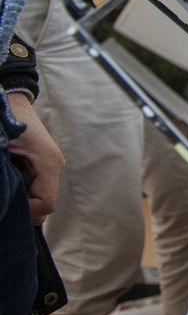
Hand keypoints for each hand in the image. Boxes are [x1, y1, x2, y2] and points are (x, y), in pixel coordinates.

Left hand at [7, 93, 64, 224]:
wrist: (11, 101)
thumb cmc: (5, 120)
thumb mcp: (2, 148)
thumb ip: (5, 177)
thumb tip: (3, 199)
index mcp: (48, 163)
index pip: (46, 204)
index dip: (27, 212)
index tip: (6, 207)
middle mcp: (54, 167)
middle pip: (45, 206)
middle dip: (24, 210)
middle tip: (4, 203)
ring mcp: (51, 167)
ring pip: (41, 199)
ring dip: (22, 202)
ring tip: (5, 192)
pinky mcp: (43, 166)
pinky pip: (37, 190)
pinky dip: (23, 195)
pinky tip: (9, 186)